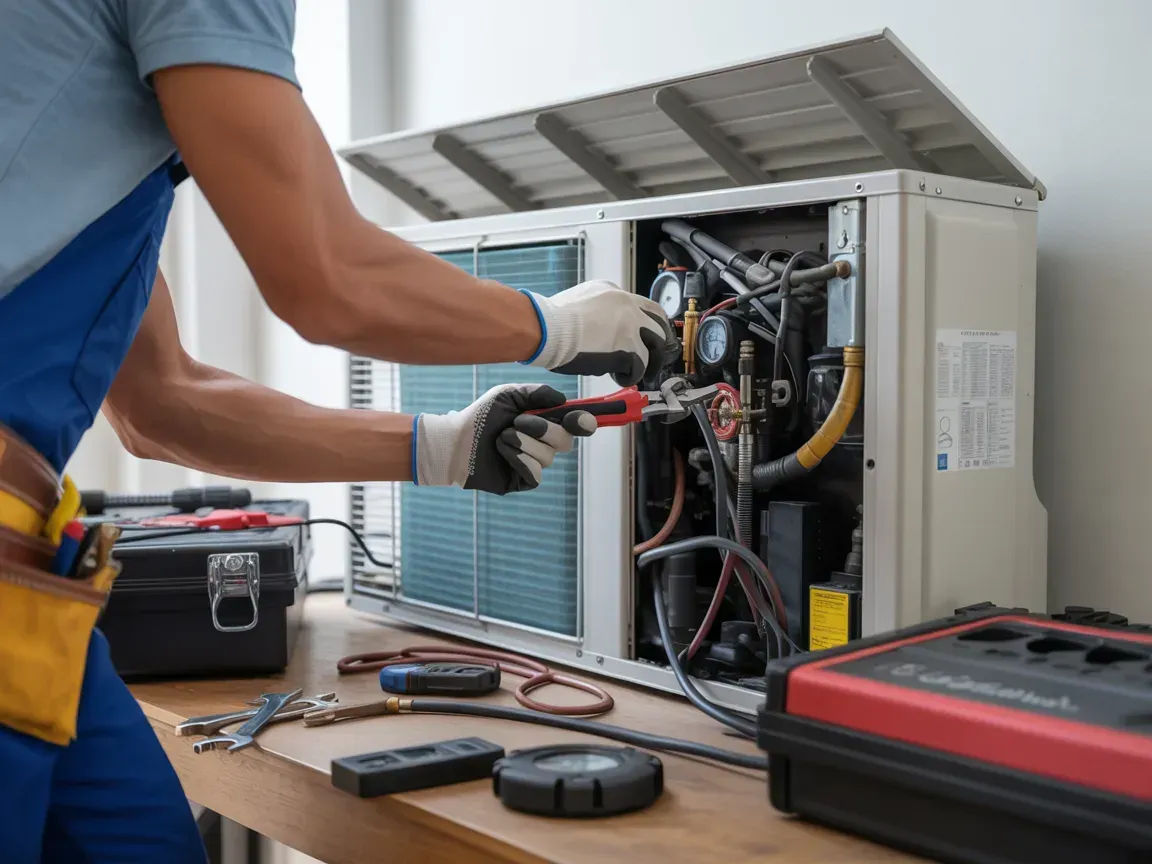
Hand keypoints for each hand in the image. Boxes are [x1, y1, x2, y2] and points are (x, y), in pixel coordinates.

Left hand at [413, 384, 595, 494]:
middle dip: (544, 429)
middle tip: (518, 422)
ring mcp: (533, 463)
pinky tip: (502, 452)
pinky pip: (536, 473)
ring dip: (524, 443)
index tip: (580, 419)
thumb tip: (563, 400)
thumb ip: (537, 393)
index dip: (583, 423)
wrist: (455, 441)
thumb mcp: (507, 396)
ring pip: (548, 456)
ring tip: (501, 437)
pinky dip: (519, 459)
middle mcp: (542, 444)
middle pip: (565, 441)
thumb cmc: (479, 417)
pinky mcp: (523, 481)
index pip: (573, 424)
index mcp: (542, 422)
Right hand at [520, 280, 676, 385]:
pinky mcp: (628, 346)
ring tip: (639, 374)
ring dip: (649, 362)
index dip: (646, 324)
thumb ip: (596, 312)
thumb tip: (601, 332)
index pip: (641, 305)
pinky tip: (620, 378)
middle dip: (658, 342)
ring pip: (655, 344)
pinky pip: (640, 365)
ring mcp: (630, 324)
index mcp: (612, 291)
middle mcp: (626, 303)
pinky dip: (631, 375)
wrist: (546, 329)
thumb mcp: (577, 304)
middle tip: (654, 358)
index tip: (645, 338)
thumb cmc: (550, 322)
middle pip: (658, 322)